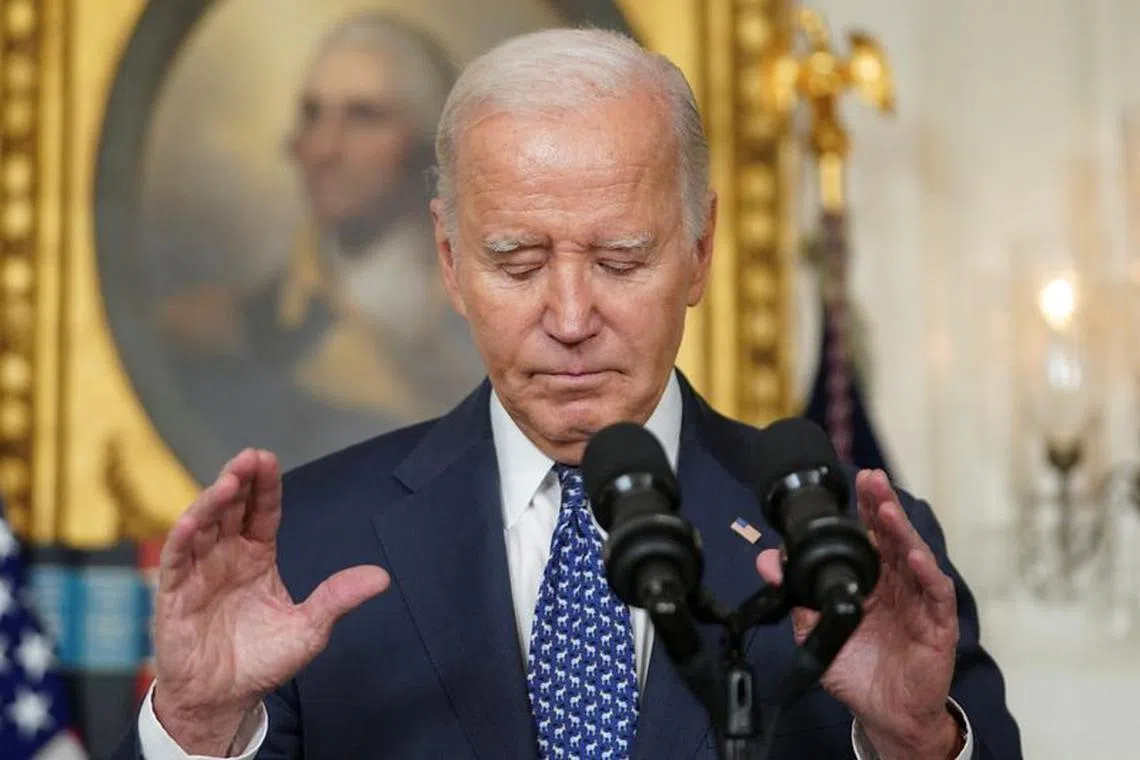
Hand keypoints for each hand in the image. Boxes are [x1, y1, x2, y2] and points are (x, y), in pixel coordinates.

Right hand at [151, 449, 388, 753]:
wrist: (224, 701)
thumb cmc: (262, 661)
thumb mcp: (309, 628)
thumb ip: (338, 598)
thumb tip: (383, 577)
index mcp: (257, 556)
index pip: (262, 511)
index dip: (265, 486)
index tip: (268, 459)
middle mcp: (226, 555)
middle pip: (231, 508)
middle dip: (239, 480)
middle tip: (250, 457)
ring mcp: (198, 571)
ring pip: (202, 525)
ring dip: (212, 501)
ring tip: (229, 481)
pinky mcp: (174, 594)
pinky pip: (176, 559)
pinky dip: (183, 537)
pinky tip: (193, 519)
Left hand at [757, 469, 960, 759]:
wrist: (883, 713)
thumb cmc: (858, 669)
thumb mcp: (817, 629)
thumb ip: (796, 594)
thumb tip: (768, 560)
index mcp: (872, 580)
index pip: (869, 536)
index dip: (865, 508)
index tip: (856, 479)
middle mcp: (898, 584)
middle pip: (893, 537)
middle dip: (883, 505)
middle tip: (872, 479)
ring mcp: (919, 602)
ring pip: (915, 558)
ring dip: (902, 532)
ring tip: (887, 510)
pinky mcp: (938, 626)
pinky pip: (936, 595)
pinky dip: (927, 574)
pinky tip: (915, 557)